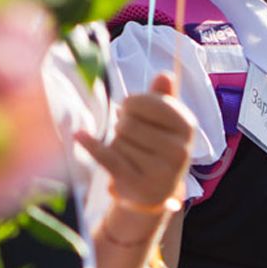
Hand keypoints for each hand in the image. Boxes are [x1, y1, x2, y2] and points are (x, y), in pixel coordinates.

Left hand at [79, 72, 194, 210]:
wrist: (153, 192)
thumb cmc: (155, 148)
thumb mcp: (163, 122)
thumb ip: (162, 98)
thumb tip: (164, 75)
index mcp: (187, 126)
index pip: (150, 102)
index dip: (132, 103)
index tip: (129, 110)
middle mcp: (180, 150)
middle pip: (130, 123)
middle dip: (122, 125)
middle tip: (129, 136)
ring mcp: (162, 171)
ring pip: (118, 141)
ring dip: (116, 144)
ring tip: (128, 153)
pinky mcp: (140, 186)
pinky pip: (108, 158)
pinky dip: (91, 146)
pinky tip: (79, 135)